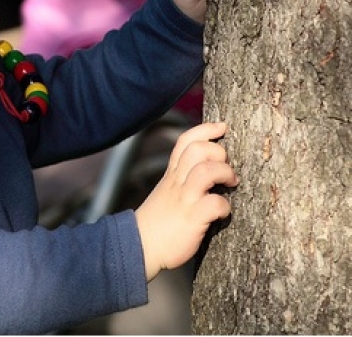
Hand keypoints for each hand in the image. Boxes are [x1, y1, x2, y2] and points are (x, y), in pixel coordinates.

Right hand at [134, 122, 237, 281]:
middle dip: (218, 151)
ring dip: (224, 173)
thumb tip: (206, 169)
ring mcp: (184, 199)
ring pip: (206, 170)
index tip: (221, 127)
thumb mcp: (166, 191)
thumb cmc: (159, 220)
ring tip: (231, 183)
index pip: (186, 140)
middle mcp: (177, 181)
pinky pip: (214, 204)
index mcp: (172, 173)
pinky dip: (225, 207)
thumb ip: (182, 178)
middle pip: (197, 149)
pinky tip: (224, 213)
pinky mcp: (192, 218)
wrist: (141, 246)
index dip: (206, 129)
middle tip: (226, 166)